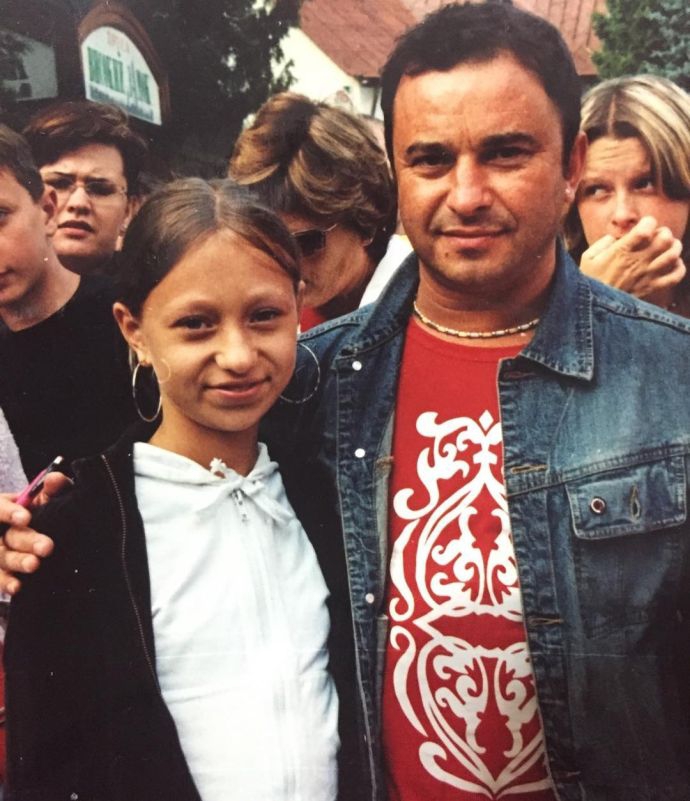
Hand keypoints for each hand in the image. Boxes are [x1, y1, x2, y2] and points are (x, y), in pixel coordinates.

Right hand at [0, 472, 70, 594]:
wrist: (29, 530)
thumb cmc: (35, 510)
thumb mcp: (40, 498)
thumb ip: (50, 489)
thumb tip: (55, 479)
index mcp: (1, 508)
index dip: (10, 513)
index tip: (26, 518)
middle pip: (8, 537)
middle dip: (27, 541)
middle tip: (47, 547)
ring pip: (2, 558)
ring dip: (18, 562)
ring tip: (35, 565)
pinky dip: (6, 583)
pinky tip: (17, 587)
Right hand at [580, 216, 685, 304]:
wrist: (593, 307)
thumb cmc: (589, 281)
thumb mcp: (587, 258)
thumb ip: (603, 243)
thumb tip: (616, 238)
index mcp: (621, 251)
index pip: (645, 229)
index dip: (649, 222)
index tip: (644, 224)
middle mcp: (637, 262)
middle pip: (665, 239)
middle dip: (664, 232)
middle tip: (658, 234)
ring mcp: (646, 276)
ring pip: (673, 255)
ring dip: (674, 246)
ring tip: (669, 246)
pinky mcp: (651, 288)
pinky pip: (675, 277)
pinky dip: (679, 268)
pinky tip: (673, 264)